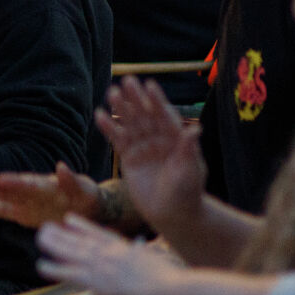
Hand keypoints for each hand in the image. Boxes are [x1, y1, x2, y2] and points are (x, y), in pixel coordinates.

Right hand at [0, 162, 101, 228]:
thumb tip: (61, 167)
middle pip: (12, 190)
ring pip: (4, 199)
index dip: (16, 183)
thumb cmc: (87, 197)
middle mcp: (33, 191)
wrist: (89, 209)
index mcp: (47, 185)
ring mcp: (27, 202)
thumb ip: (71, 180)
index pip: (29, 183)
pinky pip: (4, 212)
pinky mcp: (23, 214)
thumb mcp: (85, 189)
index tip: (1, 180)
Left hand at [35, 215, 183, 294]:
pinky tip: (41, 266)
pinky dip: (55, 269)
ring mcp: (104, 267)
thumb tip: (146, 254)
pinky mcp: (98, 282)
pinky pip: (71, 274)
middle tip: (47, 226)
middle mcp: (113, 254)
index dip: (83, 227)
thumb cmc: (177, 285)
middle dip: (63, 233)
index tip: (70, 219)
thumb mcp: (162, 265)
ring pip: (73, 252)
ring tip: (40, 237)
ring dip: (55, 244)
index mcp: (128, 250)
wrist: (175, 293)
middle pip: (82, 240)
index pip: (101, 235)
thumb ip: (149, 260)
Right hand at [96, 77, 204, 235]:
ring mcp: (144, 147)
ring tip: (111, 92)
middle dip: (136, 98)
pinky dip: (109, 127)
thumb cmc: (187, 192)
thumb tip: (195, 130)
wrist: (171, 213)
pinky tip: (100, 115)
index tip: (149, 85)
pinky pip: (117, 139)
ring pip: (130, 123)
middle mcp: (159, 139)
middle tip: (126, 81)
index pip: (165, 115)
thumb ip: (188, 150)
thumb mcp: (190, 171)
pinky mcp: (129, 158)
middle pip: (146, 114)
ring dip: (121, 108)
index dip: (157, 100)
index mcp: (177, 138)